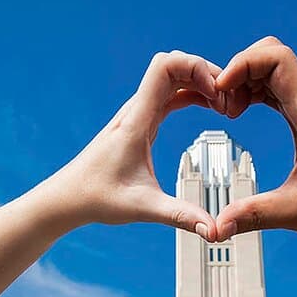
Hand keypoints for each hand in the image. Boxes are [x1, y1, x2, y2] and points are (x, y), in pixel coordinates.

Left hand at [59, 51, 221, 240]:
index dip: (195, 68)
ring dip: (200, 81)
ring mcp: (138, 114)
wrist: (68, 198)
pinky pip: (170, 95)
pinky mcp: (140, 123)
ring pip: (172, 77)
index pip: (165, 67)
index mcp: (136, 120)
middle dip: (205, 72)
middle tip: (229, 99)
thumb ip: (181, 216)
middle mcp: (136, 110)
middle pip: (173, 64)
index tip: (216, 93)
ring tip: (224, 105)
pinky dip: (192, 93)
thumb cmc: (98, 198)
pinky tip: (209, 107)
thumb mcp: (144, 208)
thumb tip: (215, 232)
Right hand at [212, 37, 296, 242]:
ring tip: (229, 113)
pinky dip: (253, 92)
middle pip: (271, 54)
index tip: (222, 92)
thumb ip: (253, 216)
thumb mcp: (295, 213)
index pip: (277, 58)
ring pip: (272, 68)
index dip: (244, 64)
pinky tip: (241, 115)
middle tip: (222, 105)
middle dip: (239, 69)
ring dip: (244, 81)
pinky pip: (276, 88)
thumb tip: (215, 229)